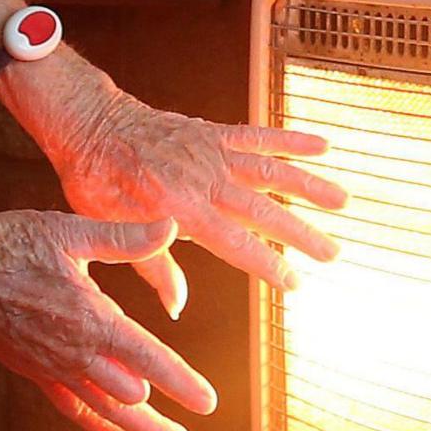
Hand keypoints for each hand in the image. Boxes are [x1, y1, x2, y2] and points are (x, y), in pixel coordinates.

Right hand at [0, 209, 216, 430]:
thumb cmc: (8, 243)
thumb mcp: (68, 230)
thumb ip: (123, 237)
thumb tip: (170, 224)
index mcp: (88, 317)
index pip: (147, 357)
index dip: (181, 382)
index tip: (208, 403)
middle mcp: (73, 351)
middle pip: (130, 398)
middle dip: (163, 421)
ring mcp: (52, 366)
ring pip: (104, 410)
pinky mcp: (33, 371)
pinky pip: (71, 407)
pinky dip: (98, 425)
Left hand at [45, 90, 347, 313]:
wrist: (88, 123)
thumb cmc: (96, 179)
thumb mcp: (111, 228)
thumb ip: (152, 266)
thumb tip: (178, 308)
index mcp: (180, 208)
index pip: (234, 243)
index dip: (267, 265)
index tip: (295, 283)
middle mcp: (203, 179)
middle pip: (262, 210)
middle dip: (300, 233)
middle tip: (333, 254)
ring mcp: (211, 152)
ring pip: (269, 170)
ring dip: (307, 185)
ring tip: (342, 201)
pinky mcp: (212, 133)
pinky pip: (257, 136)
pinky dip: (289, 140)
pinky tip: (322, 146)